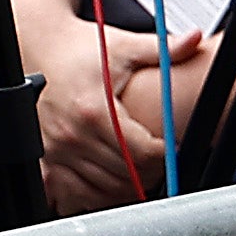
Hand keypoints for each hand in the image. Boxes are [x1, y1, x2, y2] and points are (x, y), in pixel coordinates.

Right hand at [28, 18, 208, 215]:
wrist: (42, 47)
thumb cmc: (81, 49)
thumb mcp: (124, 46)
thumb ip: (163, 49)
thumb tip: (194, 39)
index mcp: (94, 110)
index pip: (139, 153)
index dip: (164, 156)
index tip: (172, 147)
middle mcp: (73, 134)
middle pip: (125, 175)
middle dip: (151, 171)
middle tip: (162, 160)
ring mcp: (57, 150)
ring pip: (104, 190)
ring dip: (129, 186)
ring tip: (143, 168)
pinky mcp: (47, 160)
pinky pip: (78, 195)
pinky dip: (100, 195)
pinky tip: (115, 180)